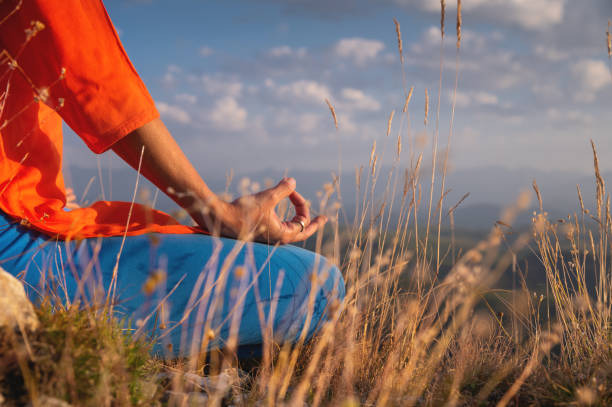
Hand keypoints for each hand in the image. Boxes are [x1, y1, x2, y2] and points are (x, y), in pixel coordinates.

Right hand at [209, 178, 326, 243]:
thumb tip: (292, 181)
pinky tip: (282, 213)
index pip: (304, 225)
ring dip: (296, 219)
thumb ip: (282, 189)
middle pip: (301, 231)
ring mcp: (269, 237)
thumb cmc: (243, 211)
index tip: (294, 192)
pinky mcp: (260, 233)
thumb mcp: (266, 197)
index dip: (305, 208)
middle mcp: (277, 238)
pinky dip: (285, 219)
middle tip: (323, 219)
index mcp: (283, 234)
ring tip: (300, 210)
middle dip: (312, 223)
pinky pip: (279, 228)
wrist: (220, 219)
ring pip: (289, 229)